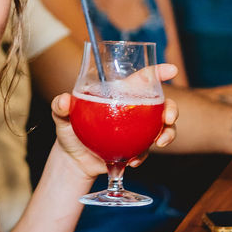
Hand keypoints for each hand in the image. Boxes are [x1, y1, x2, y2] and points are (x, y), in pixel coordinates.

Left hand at [50, 62, 178, 176]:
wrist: (72, 160)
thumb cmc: (69, 131)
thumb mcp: (62, 117)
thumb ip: (60, 107)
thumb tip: (64, 100)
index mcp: (120, 94)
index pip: (143, 79)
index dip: (159, 72)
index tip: (172, 70)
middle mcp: (134, 110)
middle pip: (162, 104)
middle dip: (172, 109)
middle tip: (169, 118)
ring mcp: (138, 130)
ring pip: (162, 128)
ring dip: (167, 134)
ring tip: (158, 143)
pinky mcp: (136, 148)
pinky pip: (147, 151)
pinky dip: (144, 156)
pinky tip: (132, 161)